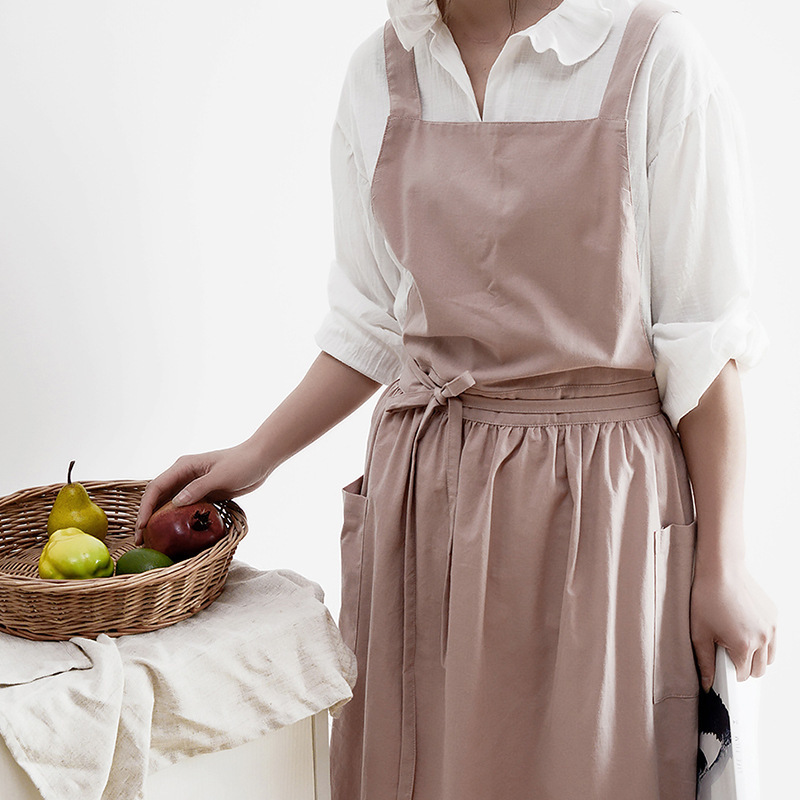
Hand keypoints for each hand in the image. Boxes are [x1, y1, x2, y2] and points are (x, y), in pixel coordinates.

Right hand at [134, 439, 269, 543]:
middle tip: (140, 540)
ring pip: (168, 504)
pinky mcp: (202, 494)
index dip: (146, 507)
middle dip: (147, 517)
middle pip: (158, 497)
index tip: (141, 526)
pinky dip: (176, 520)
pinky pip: (184, 508)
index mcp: (183, 466)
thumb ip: (198, 488)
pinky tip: (173, 534)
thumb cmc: (241, 464)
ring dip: (159, 521)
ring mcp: (192, 485)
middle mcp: (183, 475)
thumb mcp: (221, 476)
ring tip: (152, 541)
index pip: (156, 487)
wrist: (260, 460)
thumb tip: (175, 503)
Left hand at [690, 559, 777, 691]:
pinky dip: (762, 641)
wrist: (720, 569)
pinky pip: (773, 639)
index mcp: (744, 645)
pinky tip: (744, 628)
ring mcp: (771, 627)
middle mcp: (763, 638)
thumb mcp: (699, 633)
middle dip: (743, 668)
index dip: (728, 673)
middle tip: (726, 653)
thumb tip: (708, 684)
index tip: (720, 666)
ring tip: (736, 643)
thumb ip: (705, 662)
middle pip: (758, 670)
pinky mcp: (774, 616)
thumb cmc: (706, 598)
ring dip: (756, 657)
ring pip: (769, 657)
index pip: (741, 675)